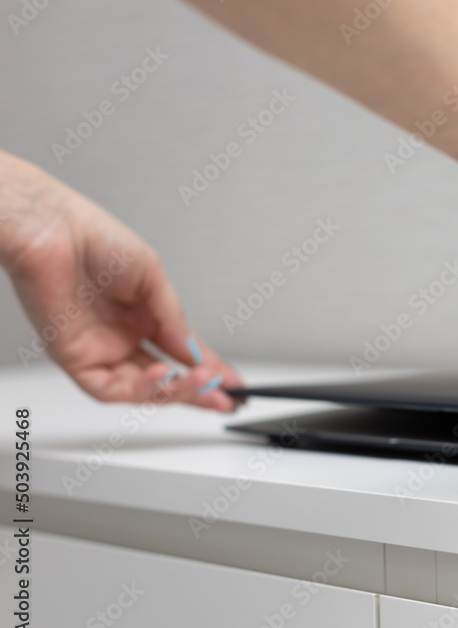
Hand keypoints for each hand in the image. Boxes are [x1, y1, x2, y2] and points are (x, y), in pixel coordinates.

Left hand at [0, 154, 241, 410]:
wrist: (53, 228)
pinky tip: (161, 374)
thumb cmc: (94, 238)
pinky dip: (138, 389)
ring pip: (140, 389)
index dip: (210, 370)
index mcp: (142, 315)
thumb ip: (174, 320)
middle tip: (224, 399)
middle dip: (197, 392)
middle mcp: (120, 336)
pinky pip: (108, 387)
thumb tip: (193, 353)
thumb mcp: (153, 277)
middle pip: (164, 378)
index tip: (234, 385)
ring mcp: (98, 349)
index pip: (181, 353)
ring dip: (174, 390)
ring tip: (201, 381)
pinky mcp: (73, 357)